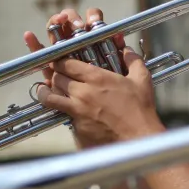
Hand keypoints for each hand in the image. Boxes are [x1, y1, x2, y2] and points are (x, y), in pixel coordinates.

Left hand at [24, 7, 151, 147]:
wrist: (137, 138)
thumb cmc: (140, 110)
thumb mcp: (142, 80)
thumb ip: (133, 60)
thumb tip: (128, 50)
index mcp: (97, 77)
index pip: (67, 64)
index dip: (60, 61)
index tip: (60, 61)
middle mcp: (83, 92)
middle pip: (56, 78)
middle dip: (55, 74)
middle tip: (57, 74)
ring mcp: (77, 109)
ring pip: (51, 96)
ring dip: (47, 91)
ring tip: (46, 90)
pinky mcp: (76, 125)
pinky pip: (60, 113)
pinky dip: (57, 108)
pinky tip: (57, 107)